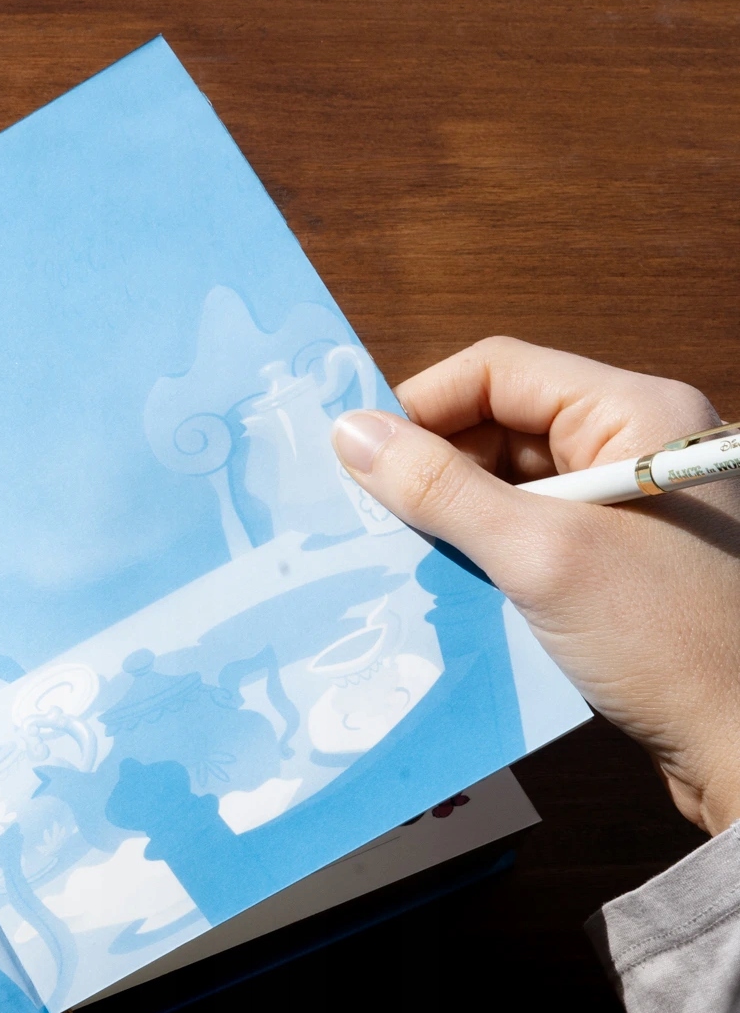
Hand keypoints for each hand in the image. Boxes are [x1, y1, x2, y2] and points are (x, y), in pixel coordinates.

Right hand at [332, 337, 739, 835]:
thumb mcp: (539, 556)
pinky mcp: (617, 557)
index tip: (357, 458)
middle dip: (433, 467)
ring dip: (453, 517)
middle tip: (372, 516)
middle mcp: (633, 444)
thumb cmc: (664, 641)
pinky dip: (482, 552)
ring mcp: (627, 502)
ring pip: (508, 483)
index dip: (422, 405)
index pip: (500, 371)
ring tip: (404, 555)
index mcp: (633, 412)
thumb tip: (350, 433)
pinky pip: (528, 531)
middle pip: (501, 424)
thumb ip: (441, 490)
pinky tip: (447, 586)